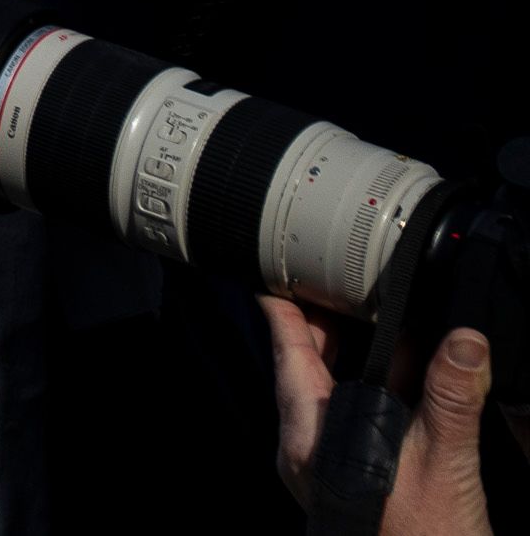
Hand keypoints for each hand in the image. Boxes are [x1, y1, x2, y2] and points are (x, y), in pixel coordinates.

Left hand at [271, 305, 495, 534]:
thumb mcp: (443, 464)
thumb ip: (450, 399)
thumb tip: (465, 341)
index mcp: (309, 439)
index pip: (287, 356)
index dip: (286, 310)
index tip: (281, 269)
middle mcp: (306, 450)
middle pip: (305, 369)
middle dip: (324, 326)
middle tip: (340, 283)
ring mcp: (326, 467)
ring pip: (329, 393)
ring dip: (352, 357)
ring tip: (374, 318)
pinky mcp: (351, 479)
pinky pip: (351, 419)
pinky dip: (372, 390)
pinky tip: (403, 378)